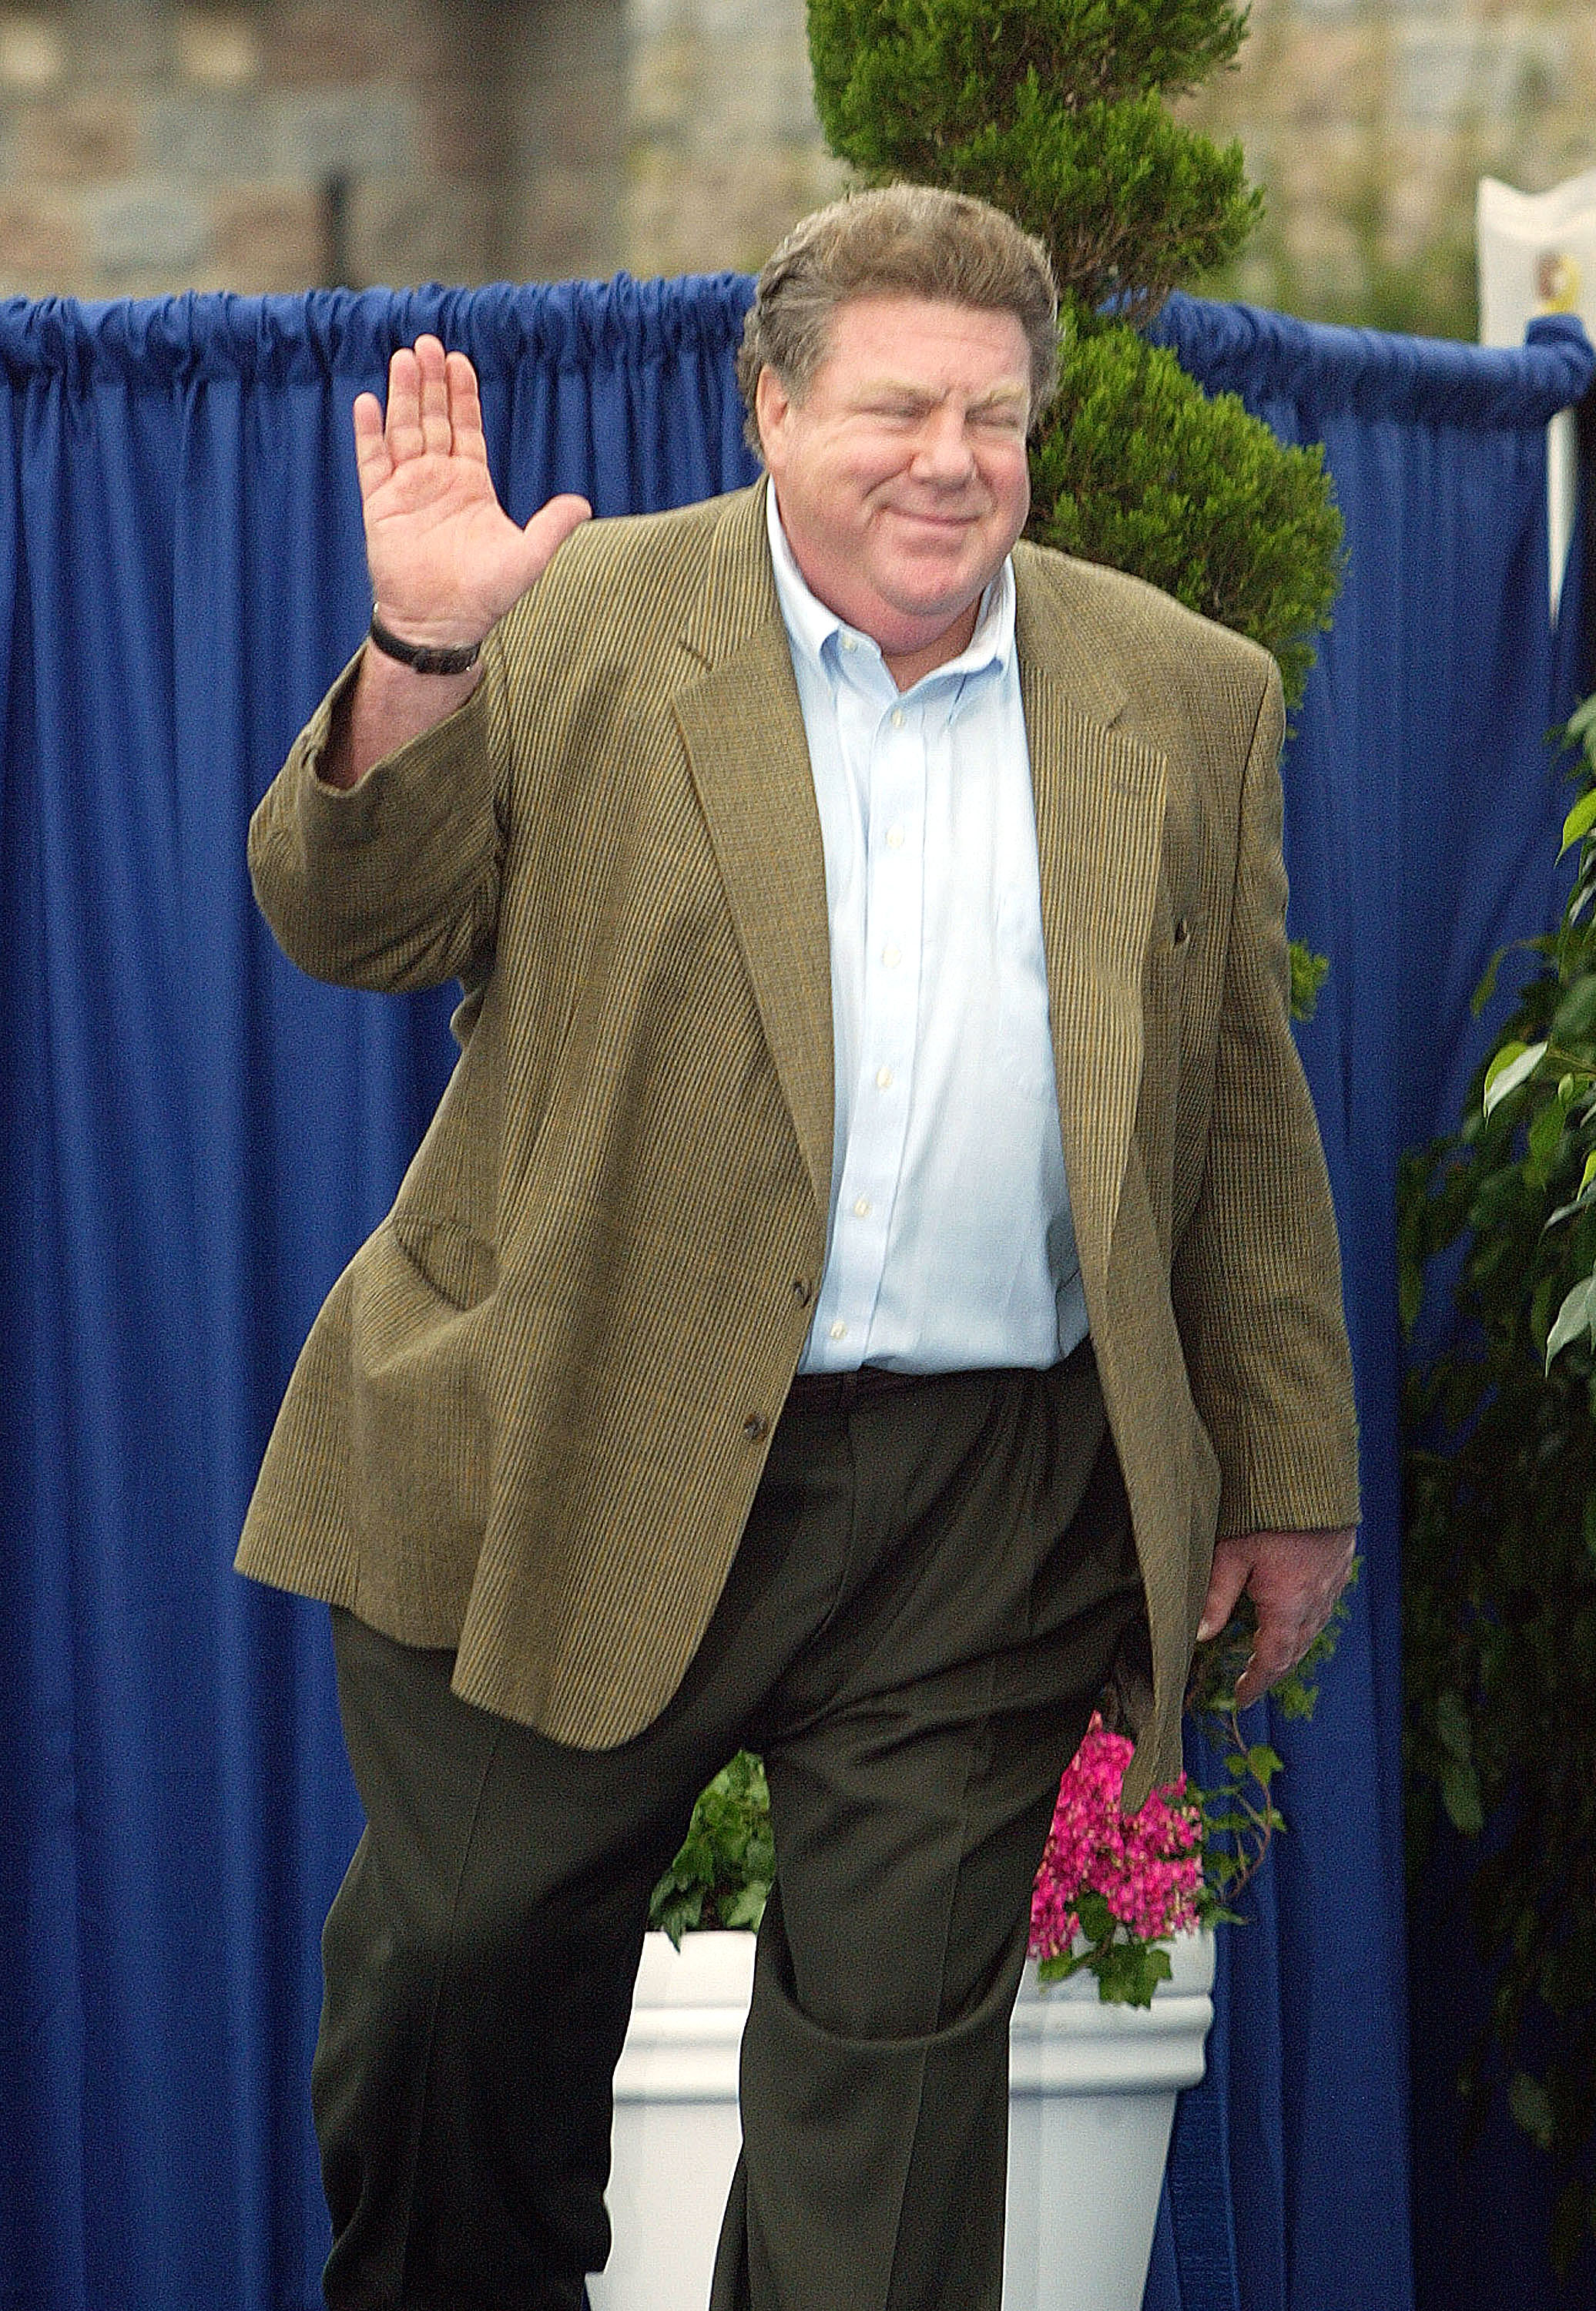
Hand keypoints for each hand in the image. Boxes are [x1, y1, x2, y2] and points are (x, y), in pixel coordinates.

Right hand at [353, 335, 590, 650]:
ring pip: (403, 431)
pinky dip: (369, 433)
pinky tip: (368, 402)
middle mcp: (438, 481)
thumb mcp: (528, 558)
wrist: (442, 624)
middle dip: (431, 382)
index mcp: (471, 485)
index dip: (462, 394)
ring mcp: (407, 490)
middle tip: (427, 342)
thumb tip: (583, 504)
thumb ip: (552, 527)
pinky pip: (372, 462)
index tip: (459, 360)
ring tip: (403, 358)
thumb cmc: (486, 596)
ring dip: (403, 395)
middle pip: (433, 419)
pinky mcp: (380, 506)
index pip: (466, 428)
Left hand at [1196, 1527, 1355, 1709]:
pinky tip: (1292, 1610)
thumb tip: (1200, 1635)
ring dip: (1290, 1644)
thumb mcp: (1230, 1551)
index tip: (1241, 1698)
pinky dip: (1304, 1618)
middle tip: (1251, 1680)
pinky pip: (1323, 1604)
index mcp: (1288, 1604)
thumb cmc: (1266, 1509)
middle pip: (1295, 1648)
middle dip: (1272, 1668)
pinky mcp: (1338, 1563)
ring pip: (1311, 1627)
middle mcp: (1316, 1600)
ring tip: (1267, 1651)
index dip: (1256, 1683)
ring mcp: (1332, 1582)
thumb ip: (1216, 1595)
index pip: (1273, 1660)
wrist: (1310, 1472)